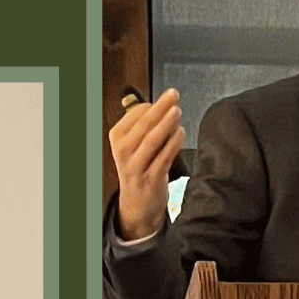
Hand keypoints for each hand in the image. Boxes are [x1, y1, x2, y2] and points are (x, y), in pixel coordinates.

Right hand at [109, 87, 185, 240]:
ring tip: (177, 111)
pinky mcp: (151, 178)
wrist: (137, 204)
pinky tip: (180, 132)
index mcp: (117, 138)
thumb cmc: (139, 168)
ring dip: (167, 123)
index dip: (152, 105)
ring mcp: (136, 166)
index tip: (165, 100)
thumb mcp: (133, 146)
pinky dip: (173, 143)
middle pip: (144, 124)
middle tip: (173, 95)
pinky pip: (164, 157)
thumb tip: (165, 104)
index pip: (135, 114)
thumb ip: (146, 126)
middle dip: (161, 107)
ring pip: (153, 139)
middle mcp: (123, 151)